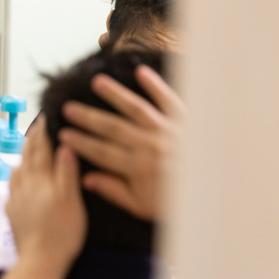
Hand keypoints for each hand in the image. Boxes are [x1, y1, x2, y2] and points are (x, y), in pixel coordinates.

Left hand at [6, 116, 85, 274]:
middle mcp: (25, 186)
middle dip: (32, 139)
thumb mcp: (72, 200)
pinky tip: (17, 179)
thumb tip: (66, 145)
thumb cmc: (61, 234)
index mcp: (42, 180)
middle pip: (27, 156)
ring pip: (17, 170)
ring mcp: (16, 200)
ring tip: (26, 147)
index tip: (46, 116)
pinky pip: (11, 188)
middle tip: (37, 126)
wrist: (39, 262)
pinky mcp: (12, 214)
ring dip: (22, 156)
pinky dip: (15, 177)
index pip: (42, 149)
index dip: (44, 131)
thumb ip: (67, 171)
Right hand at [58, 64, 181, 220]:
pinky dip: (156, 86)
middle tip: (68, 108)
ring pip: (137, 109)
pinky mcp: (185, 121)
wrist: (215, 194)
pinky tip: (141, 72)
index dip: (80, 143)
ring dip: (115, 95)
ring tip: (97, 82)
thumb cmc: (175, 202)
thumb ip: (114, 190)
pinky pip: (169, 100)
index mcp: (138, 168)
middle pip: (113, 128)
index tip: (63, 135)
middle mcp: (151, 146)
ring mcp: (168, 131)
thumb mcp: (141, 206)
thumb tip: (86, 179)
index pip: (101, 152)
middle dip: (88, 117)